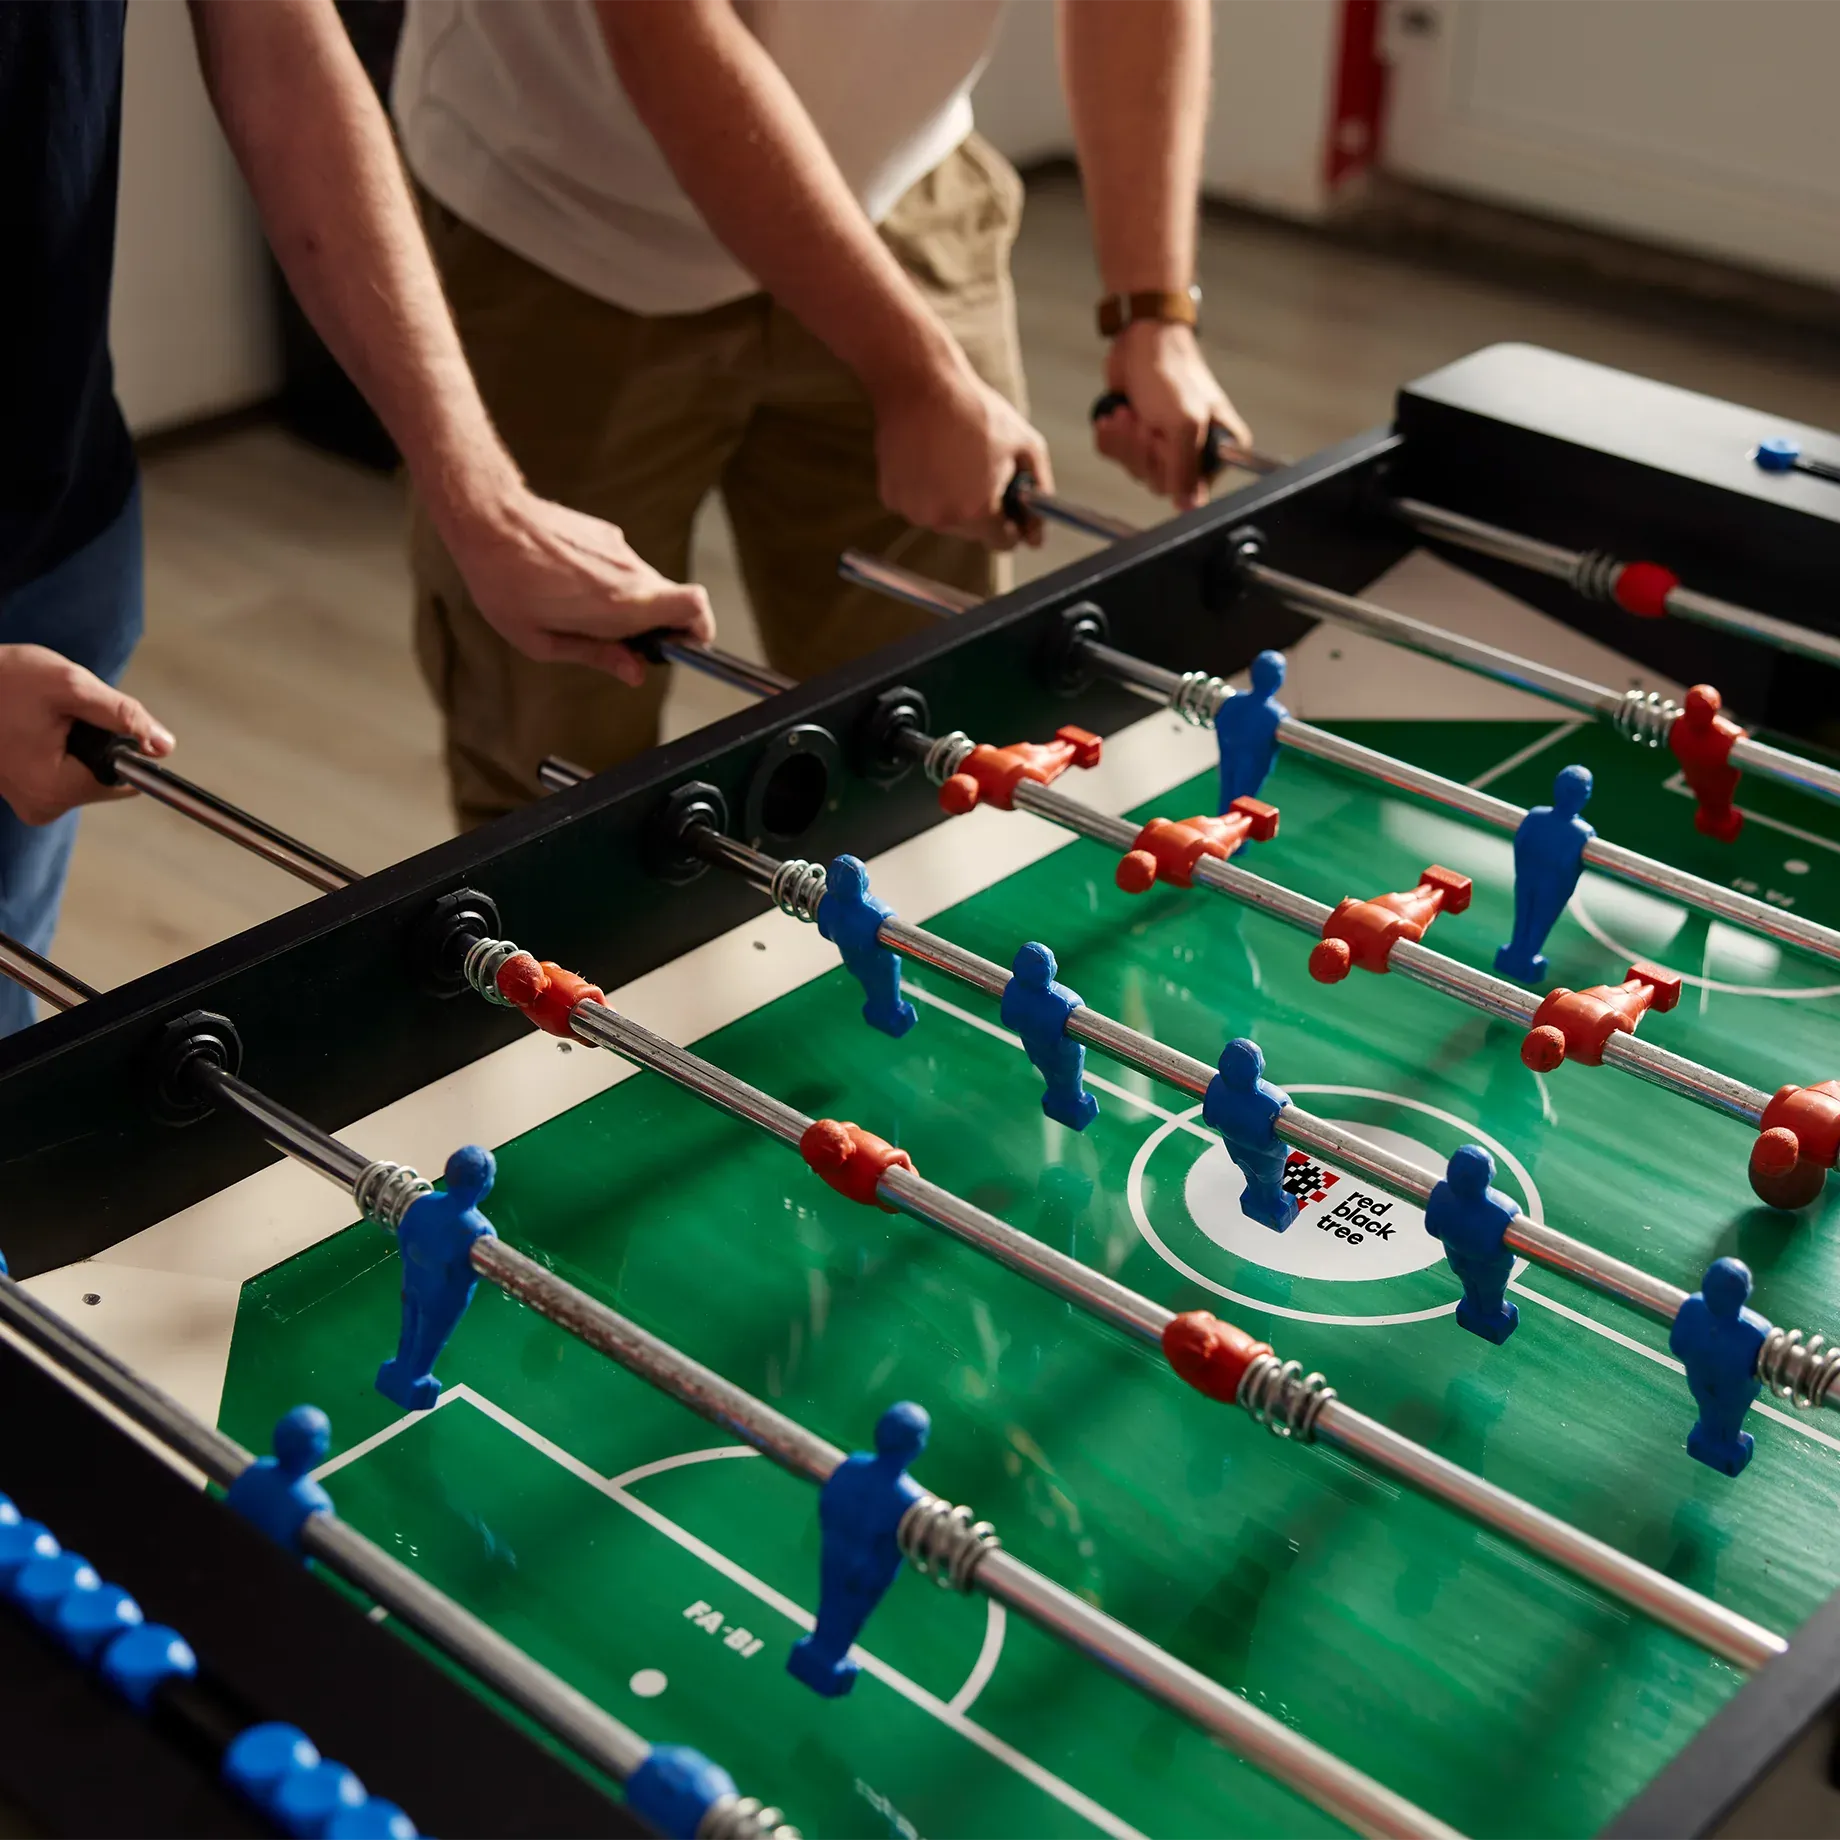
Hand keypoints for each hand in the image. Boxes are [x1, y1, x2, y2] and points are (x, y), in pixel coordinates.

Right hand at [0, 645, 174, 826]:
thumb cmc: (2, 680)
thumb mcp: (70, 686)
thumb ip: (123, 715)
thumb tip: (164, 746)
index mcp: (55, 790)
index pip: (125, 781)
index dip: (123, 746)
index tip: (95, 720)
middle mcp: (42, 806)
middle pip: (105, 777)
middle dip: (95, 740)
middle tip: (60, 713)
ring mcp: (30, 802)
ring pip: (84, 772)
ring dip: (75, 741)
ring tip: (40, 717)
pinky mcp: (23, 791)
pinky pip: (61, 770)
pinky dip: (58, 746)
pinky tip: (32, 726)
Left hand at [444, 485, 715, 685]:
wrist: (488, 519)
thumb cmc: (506, 585)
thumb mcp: (544, 642)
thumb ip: (598, 657)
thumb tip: (635, 673)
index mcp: (622, 605)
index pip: (696, 608)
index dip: (698, 631)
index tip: (678, 647)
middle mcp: (631, 574)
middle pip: (672, 603)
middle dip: (656, 627)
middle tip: (616, 640)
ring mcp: (621, 549)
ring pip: (645, 586)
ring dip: (627, 605)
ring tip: (578, 609)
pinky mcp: (608, 534)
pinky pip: (622, 568)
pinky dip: (609, 582)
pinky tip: (568, 583)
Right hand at [871, 354, 1052, 549]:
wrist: (921, 385)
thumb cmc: (975, 411)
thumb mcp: (1026, 445)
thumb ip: (1040, 490)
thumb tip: (1038, 532)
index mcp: (977, 511)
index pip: (1003, 541)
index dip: (1013, 523)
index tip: (1012, 507)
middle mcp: (942, 519)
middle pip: (974, 531)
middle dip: (983, 507)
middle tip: (982, 468)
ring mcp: (913, 510)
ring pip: (945, 518)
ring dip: (954, 499)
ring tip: (955, 458)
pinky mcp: (892, 498)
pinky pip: (919, 504)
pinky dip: (927, 489)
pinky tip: (930, 458)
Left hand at [1095, 322, 1251, 510]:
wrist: (1142, 339)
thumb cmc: (1171, 373)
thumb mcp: (1183, 424)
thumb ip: (1184, 469)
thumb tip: (1189, 507)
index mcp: (1218, 449)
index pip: (1190, 490)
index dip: (1167, 469)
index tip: (1161, 442)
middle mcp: (1194, 451)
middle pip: (1157, 481)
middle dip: (1141, 450)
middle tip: (1143, 419)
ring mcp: (1164, 444)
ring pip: (1133, 469)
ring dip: (1124, 439)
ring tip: (1129, 410)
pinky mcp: (1137, 436)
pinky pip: (1116, 456)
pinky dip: (1110, 435)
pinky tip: (1118, 412)